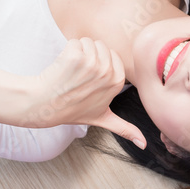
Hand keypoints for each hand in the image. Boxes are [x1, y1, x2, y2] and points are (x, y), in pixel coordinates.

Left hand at [29, 38, 145, 147]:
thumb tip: (144, 146)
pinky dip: (66, 51)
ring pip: (87, 42)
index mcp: (118, 81)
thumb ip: (125, 129)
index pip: (112, 55)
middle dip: (89, 56)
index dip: (99, 64)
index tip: (90, 81)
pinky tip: (63, 67)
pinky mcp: (75, 56)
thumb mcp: (103, 118)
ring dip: (77, 52)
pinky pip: (74, 41)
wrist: (45, 105)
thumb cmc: (73, 110)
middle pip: (100, 46)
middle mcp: (108, 72)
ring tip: (71, 72)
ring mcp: (92, 64)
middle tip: (79, 77)